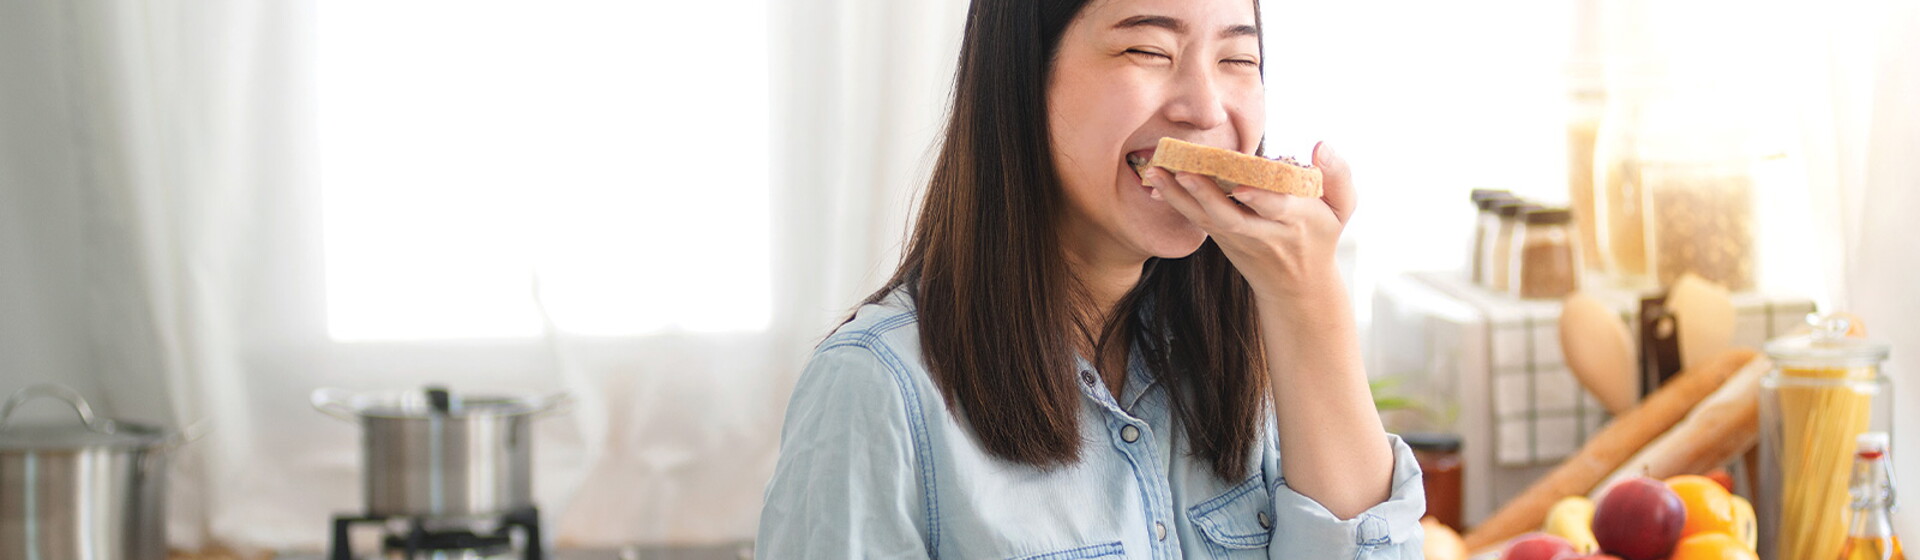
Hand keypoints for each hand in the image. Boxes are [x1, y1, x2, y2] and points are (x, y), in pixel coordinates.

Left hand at [1145, 141, 1355, 303]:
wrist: (1297, 286)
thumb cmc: (1320, 235)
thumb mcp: (1342, 208)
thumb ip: (1338, 175)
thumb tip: (1322, 145)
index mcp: (1296, 221)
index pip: (1277, 209)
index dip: (1260, 198)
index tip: (1241, 185)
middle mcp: (1263, 233)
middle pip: (1232, 217)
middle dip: (1207, 196)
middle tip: (1183, 173)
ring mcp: (1238, 239)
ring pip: (1207, 220)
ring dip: (1179, 196)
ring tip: (1156, 171)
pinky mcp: (1222, 240)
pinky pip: (1198, 221)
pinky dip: (1176, 202)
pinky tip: (1155, 182)